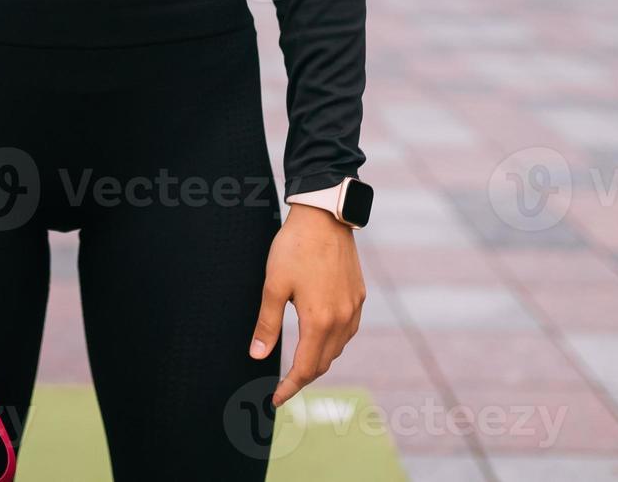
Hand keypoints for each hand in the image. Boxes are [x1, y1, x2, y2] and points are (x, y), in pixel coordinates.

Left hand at [250, 203, 365, 405]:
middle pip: (323, 363)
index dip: (289, 387)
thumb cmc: (294, 248)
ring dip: (318, 361)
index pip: (305, 368)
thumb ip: (267, 324)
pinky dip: (332, 343)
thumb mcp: (273, 286)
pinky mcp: (359, 296)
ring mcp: (354, 308)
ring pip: (337, 349)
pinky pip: (347, 331)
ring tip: (298, 365)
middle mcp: (342, 319)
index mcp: (320, 321)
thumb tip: (258, 356)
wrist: (324, 217)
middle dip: (302, 378)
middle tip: (282, 386)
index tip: (275, 399)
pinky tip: (319, 338)